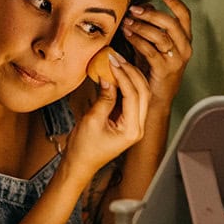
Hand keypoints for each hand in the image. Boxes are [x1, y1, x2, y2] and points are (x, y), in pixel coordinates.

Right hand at [64, 50, 149, 180]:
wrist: (80, 164)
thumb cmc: (84, 149)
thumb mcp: (92, 121)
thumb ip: (104, 99)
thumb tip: (108, 78)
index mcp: (132, 130)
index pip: (134, 95)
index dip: (124, 76)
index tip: (112, 62)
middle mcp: (138, 127)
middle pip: (143, 92)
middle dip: (131, 72)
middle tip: (116, 58)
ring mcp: (135, 124)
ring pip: (141, 93)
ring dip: (130, 76)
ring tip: (117, 62)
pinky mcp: (129, 120)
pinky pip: (132, 98)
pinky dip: (125, 84)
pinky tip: (116, 74)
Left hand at [122, 0, 191, 111]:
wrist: (154, 98)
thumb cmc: (151, 69)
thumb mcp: (152, 44)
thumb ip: (151, 26)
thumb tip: (144, 5)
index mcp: (185, 40)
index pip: (185, 16)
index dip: (176, 2)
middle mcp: (185, 48)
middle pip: (171, 23)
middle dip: (150, 14)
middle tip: (134, 9)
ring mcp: (176, 60)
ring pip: (160, 36)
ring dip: (141, 27)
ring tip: (126, 22)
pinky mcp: (165, 70)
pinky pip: (150, 50)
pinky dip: (137, 40)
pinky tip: (127, 35)